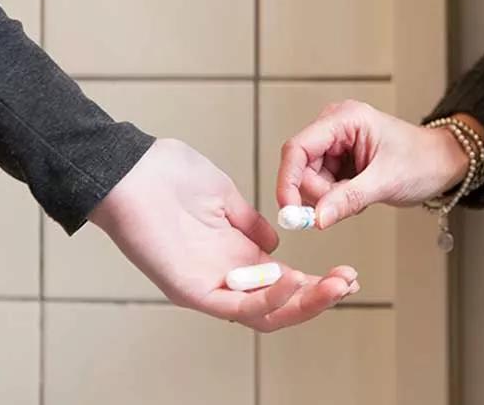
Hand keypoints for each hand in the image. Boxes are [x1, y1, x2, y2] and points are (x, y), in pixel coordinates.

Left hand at [89, 138, 358, 331]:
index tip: (347, 273)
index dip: (316, 284)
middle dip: (320, 298)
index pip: (282, 283)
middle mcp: (226, 276)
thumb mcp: (224, 197)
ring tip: (336, 285)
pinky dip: (269, 298)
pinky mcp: (190, 289)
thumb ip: (249, 224)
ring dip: (303, 303)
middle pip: (280, 305)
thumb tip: (275, 240)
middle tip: (350, 283)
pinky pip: (236, 305)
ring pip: (263, 313)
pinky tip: (295, 281)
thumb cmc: (170, 176)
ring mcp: (209, 284)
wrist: (132, 169)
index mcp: (236, 256)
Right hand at [276, 100, 483, 227]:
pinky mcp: (340, 160)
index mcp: (344, 119)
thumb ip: (347, 199)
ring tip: (360, 197)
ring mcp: (336, 144)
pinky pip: (323, 186)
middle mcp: (335, 127)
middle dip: (317, 194)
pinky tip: (358, 196)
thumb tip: (316, 218)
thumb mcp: (385, 181)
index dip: (288, 180)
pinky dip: (336, 198)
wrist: (444, 163)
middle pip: (302, 167)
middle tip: (340, 208)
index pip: (298, 148)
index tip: (289, 210)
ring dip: (329, 198)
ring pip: (310, 180)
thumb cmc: (424, 160)